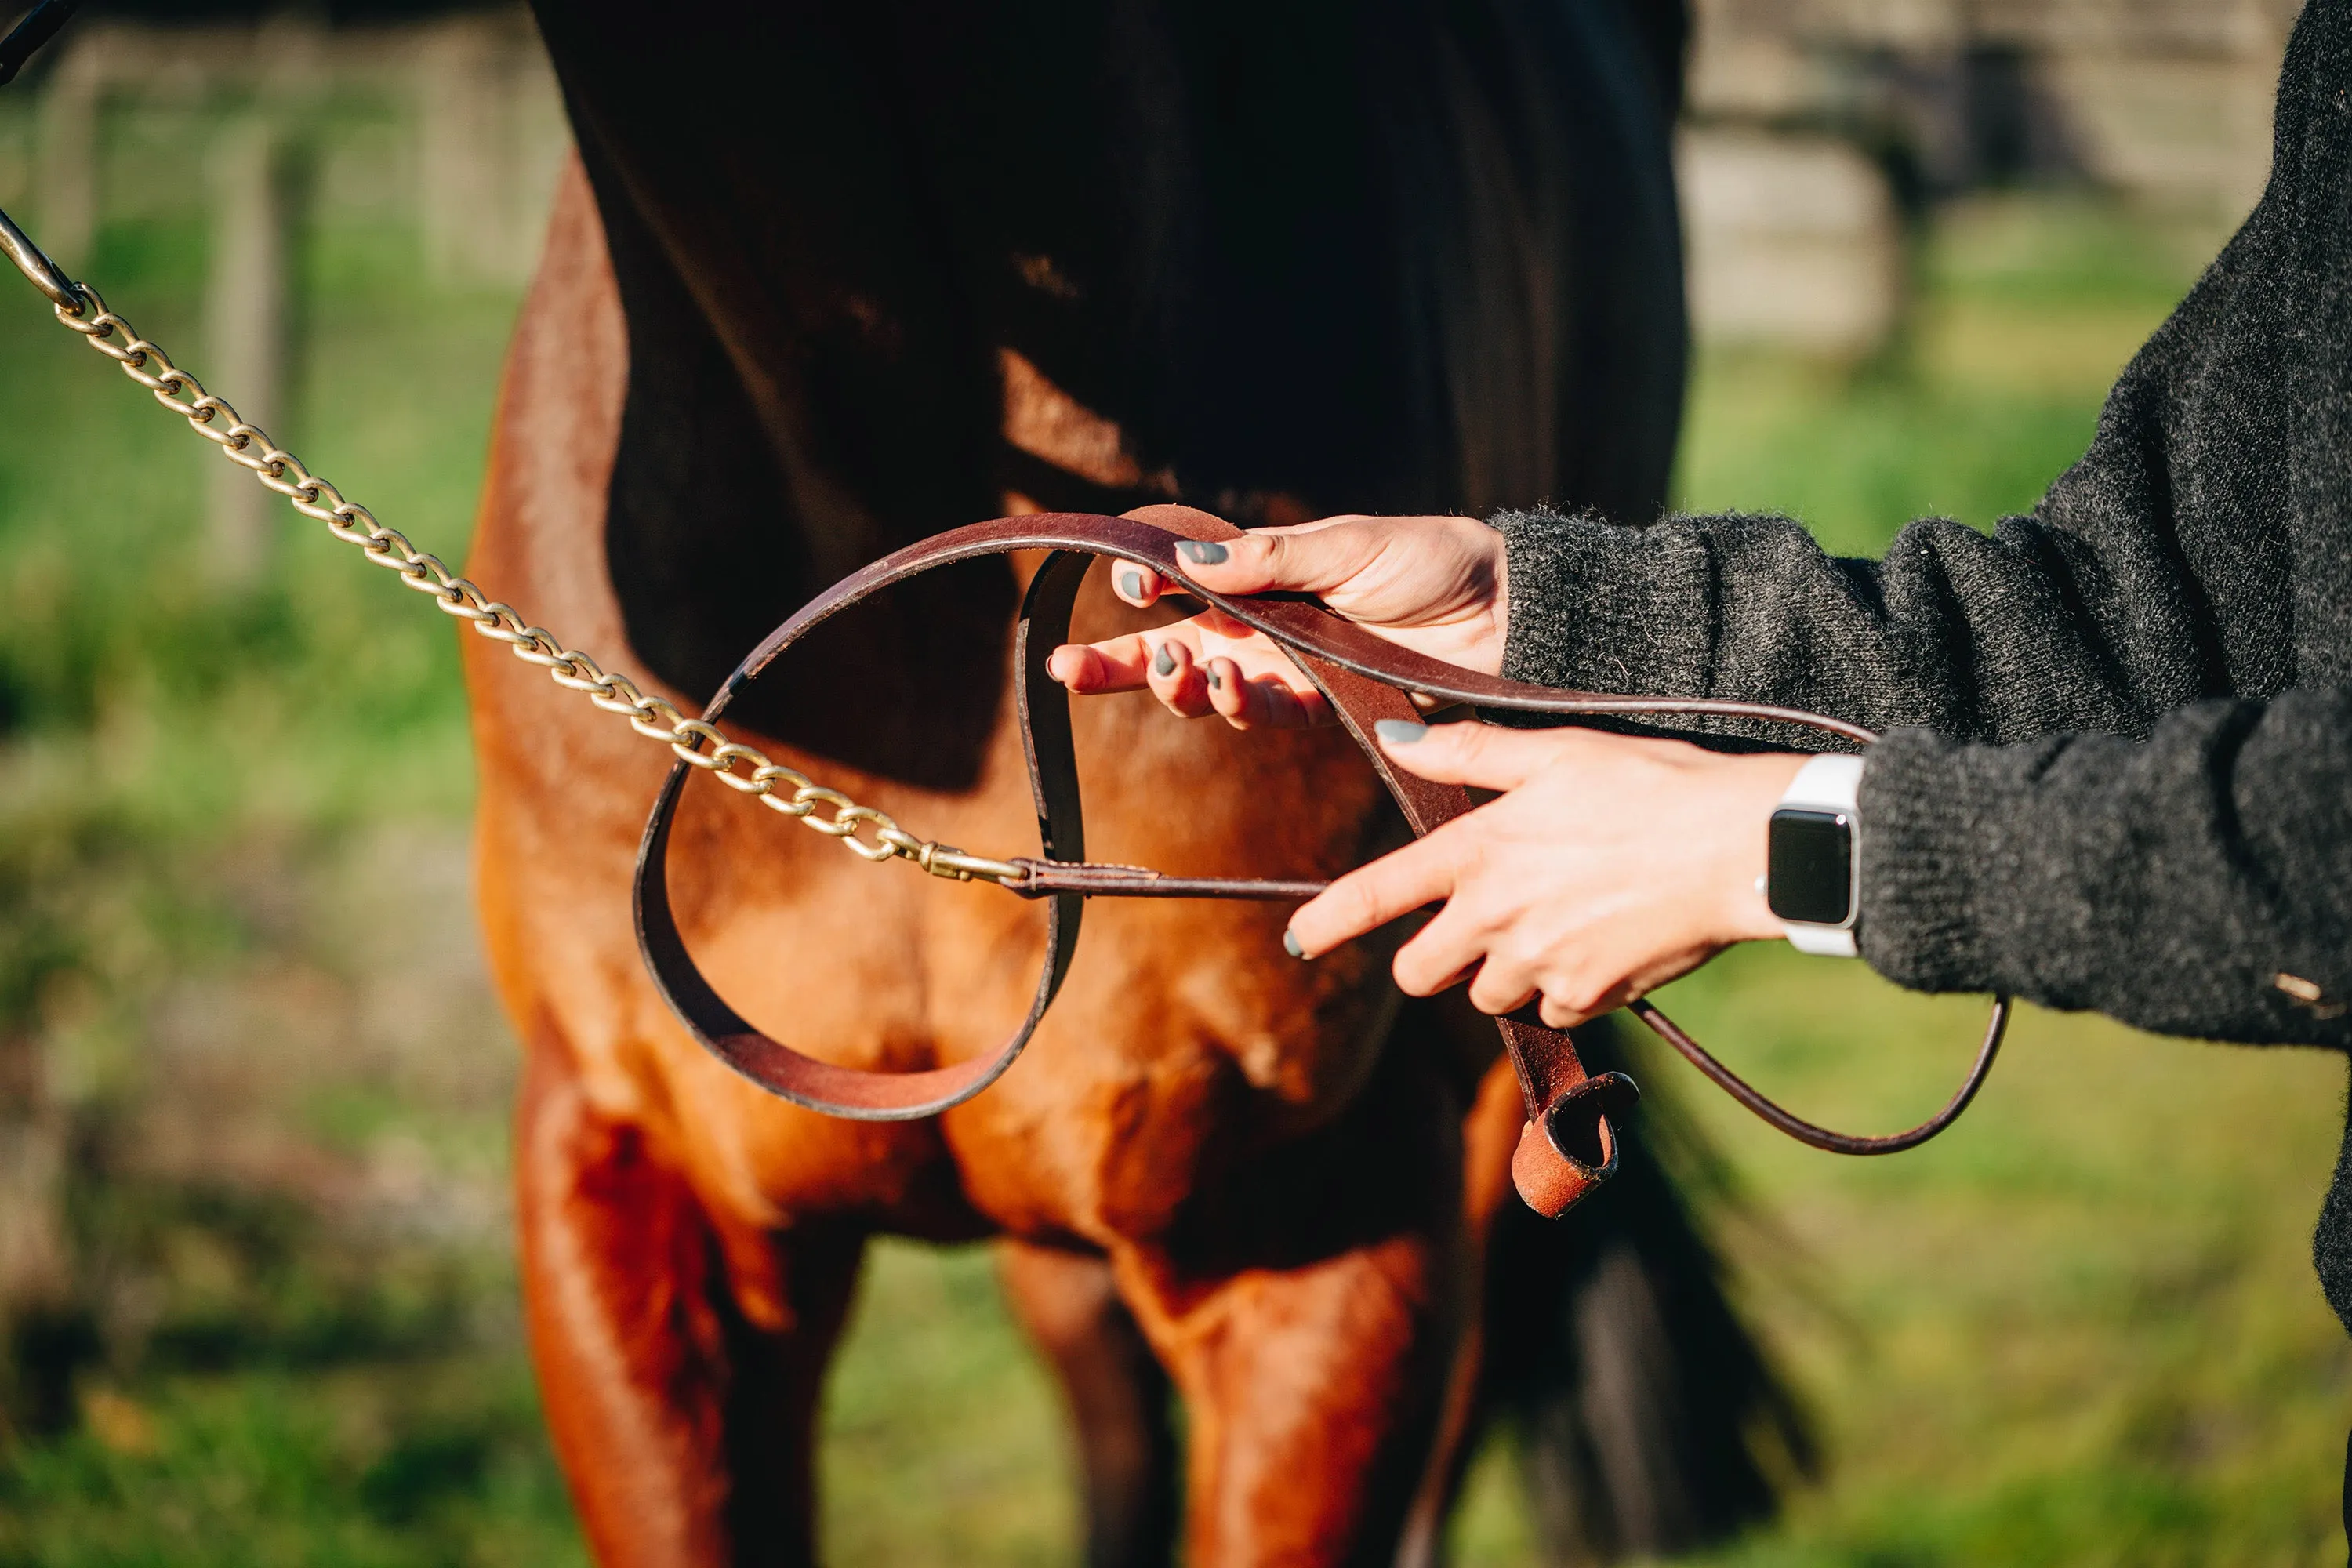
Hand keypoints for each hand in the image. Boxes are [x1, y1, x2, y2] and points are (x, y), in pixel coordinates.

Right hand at [1044, 513, 1507, 727]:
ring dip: (1174, 683)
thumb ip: (1270, 557)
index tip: (1125, 583)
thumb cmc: (1434, 562)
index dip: (1141, 585)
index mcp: (1264, 573)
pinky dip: (1231, 703)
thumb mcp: (1349, 544)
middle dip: (1112, 662)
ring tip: (1174, 666)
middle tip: (1066, 668)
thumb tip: (1189, 564)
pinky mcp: (1320, 707)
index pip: (1181, 581)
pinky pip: (1258, 714)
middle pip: (1169, 646)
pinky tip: (1222, 683)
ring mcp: (1288, 668)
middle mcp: (1264, 623)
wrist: (1507, 615)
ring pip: (1203, 688)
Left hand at [1286, 720, 1807, 1026]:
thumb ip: (1465, 753)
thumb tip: (1393, 740)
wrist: (1739, 846)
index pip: (1376, 895)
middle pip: (1421, 973)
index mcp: (1478, 852)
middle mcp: (1495, 917)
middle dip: (1432, 960)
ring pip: (1488, 995)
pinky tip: (1598, 941)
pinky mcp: (1588, 999)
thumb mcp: (1553, 751)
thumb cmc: (1648, 784)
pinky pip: (1549, 1011)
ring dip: (1504, 972)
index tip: (1298, 941)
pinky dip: (1562, 989)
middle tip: (1470, 929)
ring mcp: (1541, 965)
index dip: (1327, 922)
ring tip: (1558, 921)